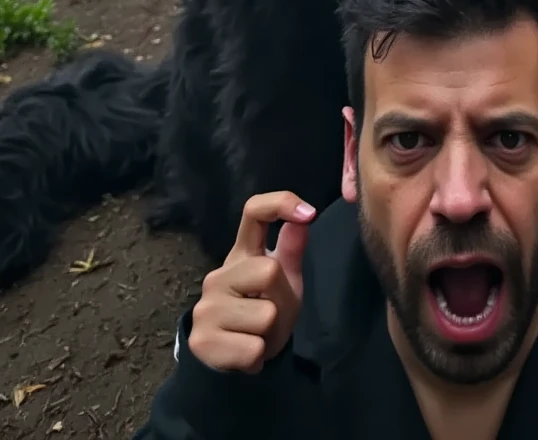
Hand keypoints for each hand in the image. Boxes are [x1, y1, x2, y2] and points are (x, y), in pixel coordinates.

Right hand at [188, 191, 315, 374]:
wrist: (232, 361)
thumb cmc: (262, 313)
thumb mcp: (284, 283)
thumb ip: (290, 253)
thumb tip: (302, 220)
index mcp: (241, 254)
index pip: (253, 211)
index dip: (280, 203)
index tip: (309, 213)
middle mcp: (219, 275)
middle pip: (269, 270)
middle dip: (281, 299)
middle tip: (271, 316)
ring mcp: (206, 307)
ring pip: (265, 316)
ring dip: (270, 334)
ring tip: (256, 336)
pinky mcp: (202, 340)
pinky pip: (252, 350)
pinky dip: (258, 358)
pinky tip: (246, 354)